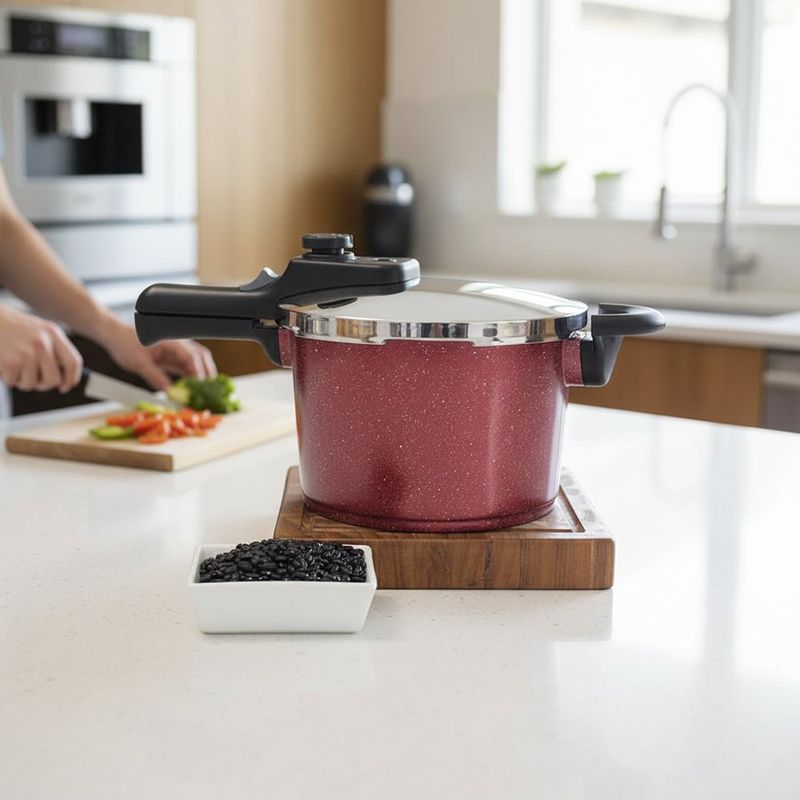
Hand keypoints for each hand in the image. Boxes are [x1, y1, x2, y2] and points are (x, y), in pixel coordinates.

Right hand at [0, 304, 82, 391]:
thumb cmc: (13, 327)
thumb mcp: (39, 330)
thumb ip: (54, 349)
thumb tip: (65, 377)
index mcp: (53, 333)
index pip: (73, 362)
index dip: (71, 379)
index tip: (65, 387)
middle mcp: (42, 343)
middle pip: (54, 379)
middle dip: (44, 385)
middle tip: (35, 380)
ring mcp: (26, 353)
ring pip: (32, 384)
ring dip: (23, 381)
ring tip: (15, 367)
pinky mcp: (11, 362)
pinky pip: (14, 382)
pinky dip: (8, 378)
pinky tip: (4, 365)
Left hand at [100, 320, 216, 390]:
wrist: (114, 336)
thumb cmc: (124, 343)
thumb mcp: (139, 363)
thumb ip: (155, 377)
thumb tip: (169, 393)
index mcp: (171, 341)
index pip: (192, 356)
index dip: (198, 373)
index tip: (200, 388)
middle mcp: (177, 343)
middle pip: (200, 357)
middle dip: (207, 373)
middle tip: (208, 391)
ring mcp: (175, 350)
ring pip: (195, 362)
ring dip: (200, 376)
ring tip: (201, 392)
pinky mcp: (171, 356)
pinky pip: (185, 366)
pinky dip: (190, 377)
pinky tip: (190, 389)